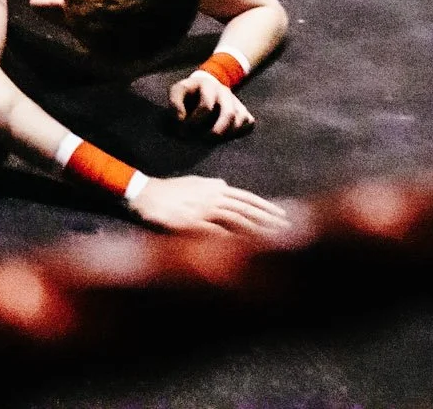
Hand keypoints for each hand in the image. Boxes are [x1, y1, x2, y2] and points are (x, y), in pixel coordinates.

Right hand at [128, 174, 288, 236]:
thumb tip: (225, 185)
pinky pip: (217, 233)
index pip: (248, 198)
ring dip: (257, 231)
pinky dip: (233, 241)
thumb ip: (211, 185)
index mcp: (215, 188)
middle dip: (269, 220)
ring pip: (237, 220)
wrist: (144, 195)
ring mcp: (203, 209)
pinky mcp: (192, 223)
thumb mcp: (193, 182)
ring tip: (273, 241)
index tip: (284, 215)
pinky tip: (246, 249)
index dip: (267, 207)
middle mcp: (213, 197)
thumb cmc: (169, 191)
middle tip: (288, 230)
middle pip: (247, 209)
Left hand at [169, 72, 255, 135]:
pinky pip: (248, 123)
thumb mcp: (177, 93)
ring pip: (239, 120)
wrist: (203, 88)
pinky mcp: (244, 110)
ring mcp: (235, 100)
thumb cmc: (188, 95)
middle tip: (201, 140)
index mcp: (206, 84)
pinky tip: (224, 137)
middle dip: (215, 132)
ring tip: (211, 141)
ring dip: (225, 135)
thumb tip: (181, 120)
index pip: (206, 107)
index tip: (183, 130)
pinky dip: (238, 133)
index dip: (194, 122)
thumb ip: (175, 104)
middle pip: (228, 114)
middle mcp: (224, 91)